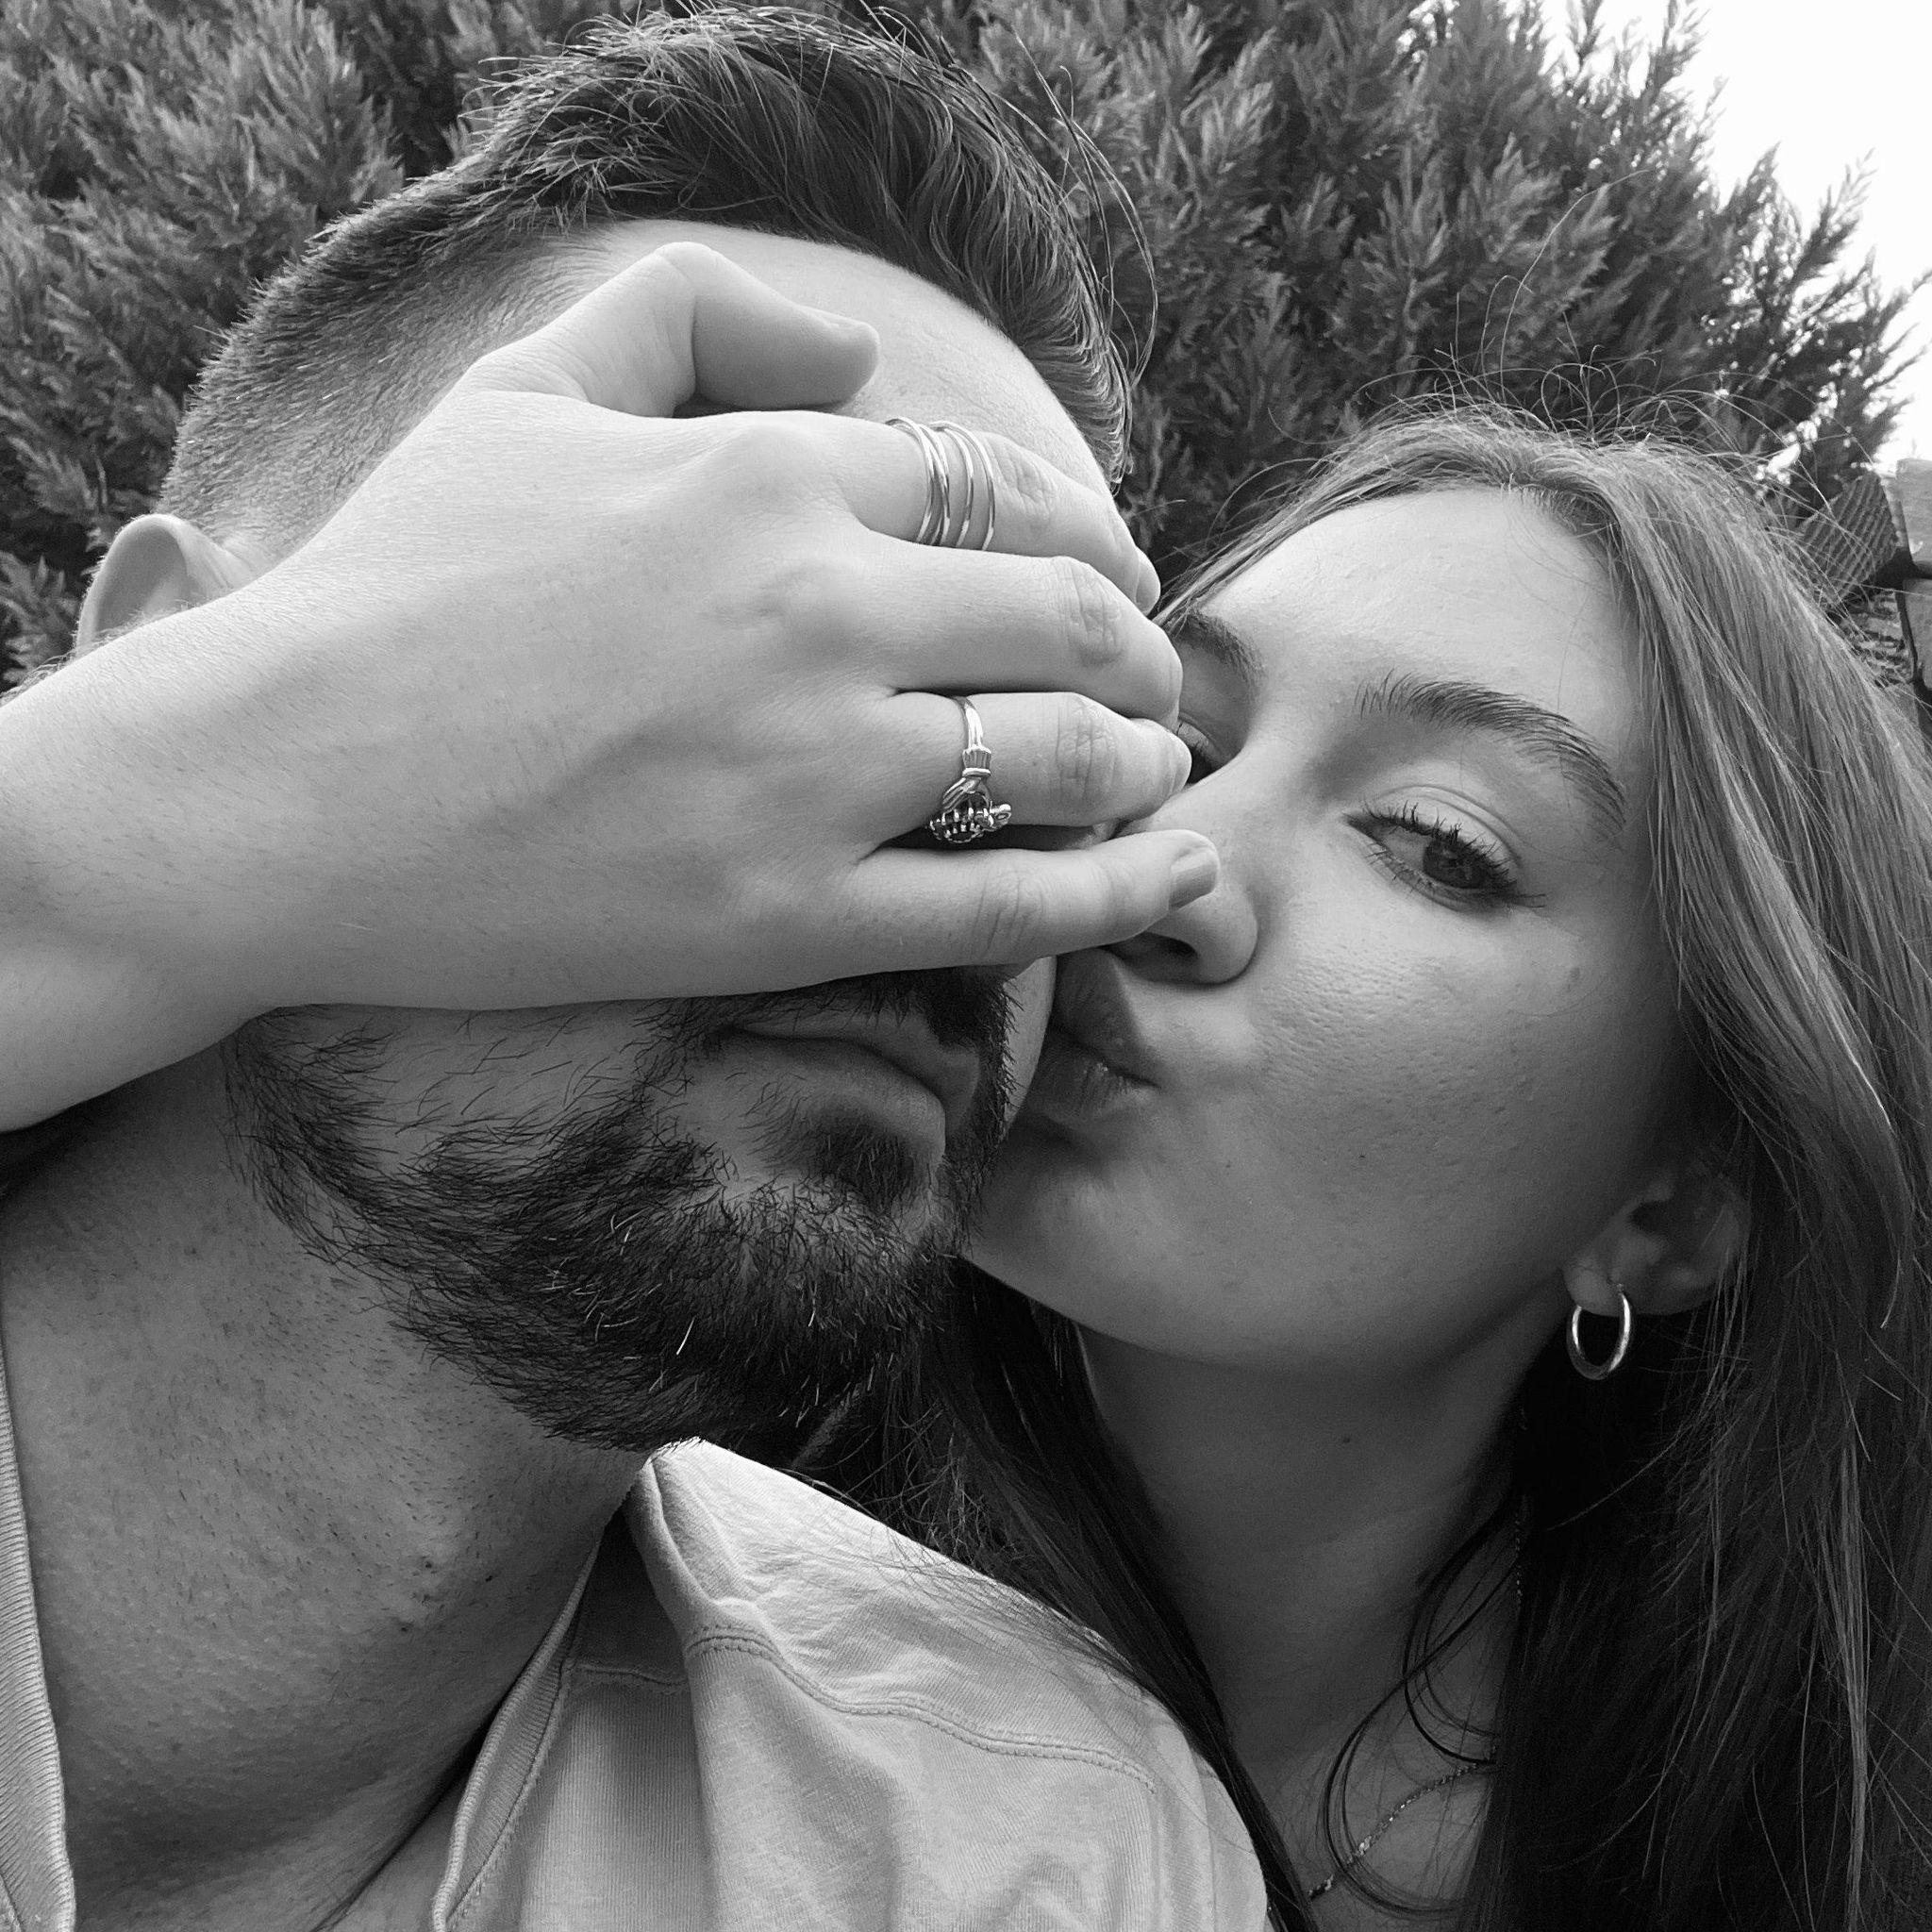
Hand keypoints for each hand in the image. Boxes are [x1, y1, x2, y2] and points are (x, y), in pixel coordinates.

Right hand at [0, 243, 1215, 1128]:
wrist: (279, 789)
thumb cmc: (394, 586)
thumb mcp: (524, 389)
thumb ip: (697, 315)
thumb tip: (863, 355)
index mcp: (770, 471)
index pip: (1000, 492)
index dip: (1082, 534)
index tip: (1103, 573)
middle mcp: (821, 608)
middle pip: (1070, 615)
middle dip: (1137, 645)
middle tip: (1149, 678)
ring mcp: (816, 773)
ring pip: (1068, 755)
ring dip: (1142, 758)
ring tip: (1154, 770)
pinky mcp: (791, 916)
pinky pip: (1008, 905)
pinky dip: (1115, 891)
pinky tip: (1171, 873)